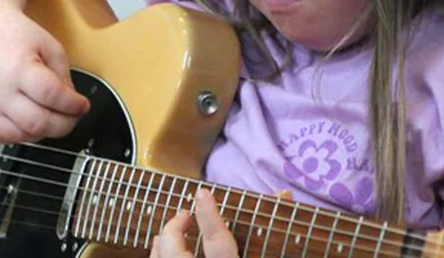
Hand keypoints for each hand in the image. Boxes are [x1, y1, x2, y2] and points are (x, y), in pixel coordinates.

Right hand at [0, 6, 89, 141]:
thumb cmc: (16, 35)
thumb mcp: (51, 47)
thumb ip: (63, 77)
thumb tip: (71, 105)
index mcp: (20, 69)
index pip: (51, 96)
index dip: (73, 105)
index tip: (83, 104)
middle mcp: (1, 91)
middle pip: (37, 123)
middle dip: (64, 125)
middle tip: (74, 116)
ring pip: (21, 135)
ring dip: (44, 132)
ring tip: (53, 117)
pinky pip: (1, 137)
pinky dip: (19, 136)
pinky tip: (30, 122)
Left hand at [149, 189, 293, 257]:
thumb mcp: (267, 255)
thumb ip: (273, 230)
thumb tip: (286, 193)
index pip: (217, 242)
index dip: (209, 215)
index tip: (202, 192)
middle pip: (177, 251)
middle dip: (175, 227)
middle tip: (186, 214)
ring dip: (163, 241)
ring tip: (172, 227)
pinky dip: (157, 255)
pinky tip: (160, 247)